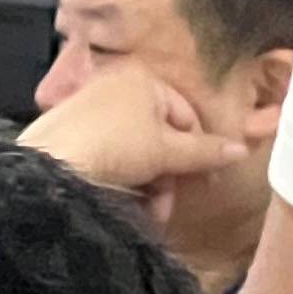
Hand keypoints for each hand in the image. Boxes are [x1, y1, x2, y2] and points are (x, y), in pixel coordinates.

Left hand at [20, 63, 244, 232]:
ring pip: (137, 151)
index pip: (187, 115)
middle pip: (161, 137)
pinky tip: (120, 202)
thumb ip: (205, 152)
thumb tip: (241, 150)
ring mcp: (92, 109)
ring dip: (148, 187)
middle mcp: (118, 87)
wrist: (51, 164)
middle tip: (166, 208)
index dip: (200, 151)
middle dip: (168, 177)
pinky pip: (110, 156)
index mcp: (145, 79)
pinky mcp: (72, 134)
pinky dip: (122, 181)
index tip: (206, 182)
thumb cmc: (115, 147)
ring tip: (145, 214)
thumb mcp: (166, 152)